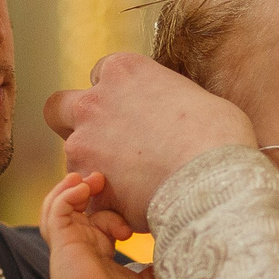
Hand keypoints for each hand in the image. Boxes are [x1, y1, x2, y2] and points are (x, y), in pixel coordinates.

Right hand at [40, 173, 157, 278]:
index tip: (130, 230)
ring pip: (60, 204)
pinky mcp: (60, 239)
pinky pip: (56, 209)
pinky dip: (65, 195)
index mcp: (96, 248)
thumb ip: (155, 271)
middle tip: (103, 179)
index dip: (114, 216)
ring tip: (88, 178)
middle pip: (78, 206)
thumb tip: (177, 263)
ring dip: (73, 188)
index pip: (99, 219)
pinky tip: (81, 187)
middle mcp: (79, 242)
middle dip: (89, 189)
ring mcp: (67, 240)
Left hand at [43, 55, 255, 231]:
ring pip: (73, 155)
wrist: (213, 178)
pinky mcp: (88, 183)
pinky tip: (132, 207)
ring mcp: (84, 143)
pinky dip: (103, 202)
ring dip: (94, 167)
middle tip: (101, 141)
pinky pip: (87, 194)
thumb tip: (176, 114)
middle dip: (72, 124)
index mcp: (124, 71)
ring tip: (133, 185)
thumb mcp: (198, 98)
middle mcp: (94, 102)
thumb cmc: (218, 136)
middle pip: (59, 108)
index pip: (101, 74)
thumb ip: (169, 99)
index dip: (115, 94)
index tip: (131, 111)